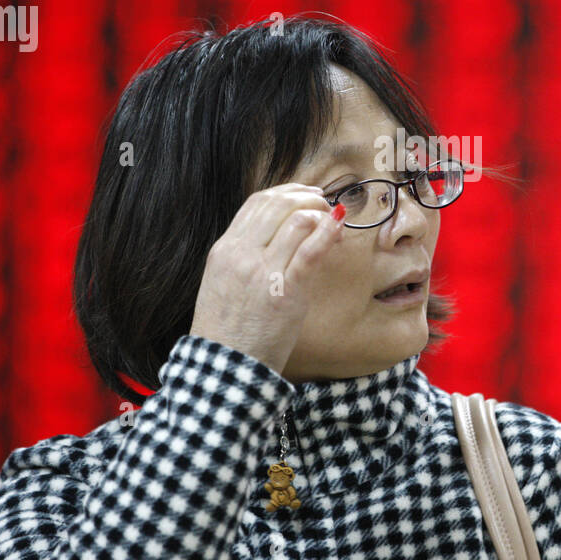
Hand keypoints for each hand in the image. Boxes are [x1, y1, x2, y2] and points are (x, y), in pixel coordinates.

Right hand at [189, 183, 343, 375]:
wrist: (224, 367)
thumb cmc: (227, 330)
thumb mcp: (221, 283)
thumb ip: (242, 257)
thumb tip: (272, 236)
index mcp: (224, 250)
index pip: (256, 203)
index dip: (286, 192)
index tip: (304, 195)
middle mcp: (242, 254)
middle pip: (278, 205)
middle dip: (306, 197)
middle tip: (323, 203)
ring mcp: (263, 272)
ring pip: (297, 220)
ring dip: (320, 214)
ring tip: (332, 221)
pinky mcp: (286, 291)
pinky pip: (311, 250)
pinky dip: (328, 231)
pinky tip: (338, 225)